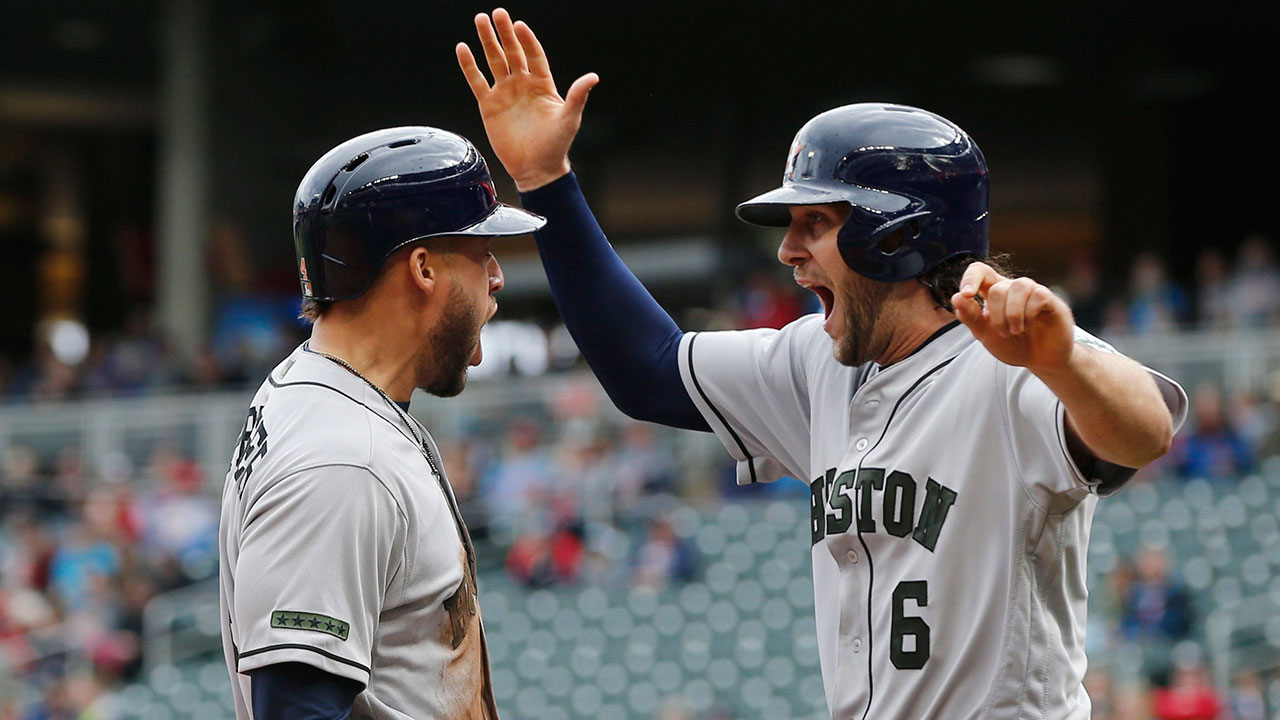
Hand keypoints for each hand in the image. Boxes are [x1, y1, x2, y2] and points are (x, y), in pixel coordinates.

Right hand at [456, 9, 598, 191]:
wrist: (536, 169)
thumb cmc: (556, 146)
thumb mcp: (569, 119)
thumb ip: (578, 96)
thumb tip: (594, 76)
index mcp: (542, 85)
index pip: (534, 55)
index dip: (527, 40)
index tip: (519, 25)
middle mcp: (523, 85)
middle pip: (512, 52)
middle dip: (505, 33)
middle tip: (497, 13)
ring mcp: (505, 93)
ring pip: (494, 61)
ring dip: (487, 41)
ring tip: (480, 20)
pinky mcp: (489, 105)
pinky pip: (477, 81)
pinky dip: (469, 65)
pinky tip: (463, 48)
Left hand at [952, 261, 1075, 371]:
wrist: (1040, 361)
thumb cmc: (1012, 344)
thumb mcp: (985, 333)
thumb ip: (970, 316)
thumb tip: (956, 297)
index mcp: (993, 293)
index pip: (980, 271)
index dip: (971, 278)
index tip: (967, 295)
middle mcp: (1012, 288)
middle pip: (997, 289)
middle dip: (997, 316)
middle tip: (1004, 333)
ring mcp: (1032, 292)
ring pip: (1019, 286)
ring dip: (1013, 314)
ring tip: (1016, 331)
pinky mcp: (1049, 299)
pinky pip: (1038, 295)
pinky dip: (1030, 314)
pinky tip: (1030, 325)